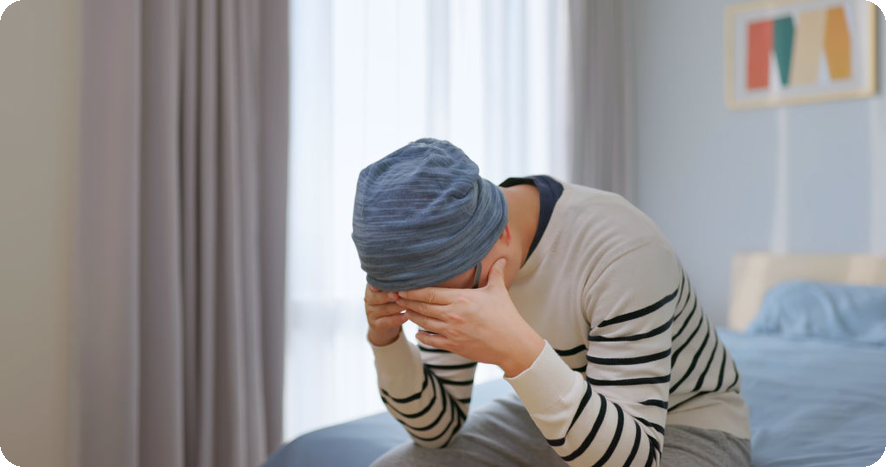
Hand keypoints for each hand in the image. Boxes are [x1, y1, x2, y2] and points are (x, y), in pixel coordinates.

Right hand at [364, 284, 407, 345]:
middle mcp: (369, 299)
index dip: (380, 283)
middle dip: (388, 295)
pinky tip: (406, 316)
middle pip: (376, 297)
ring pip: (384, 309)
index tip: (388, 281)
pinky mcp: (376, 324)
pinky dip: (397, 319)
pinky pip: (386, 321)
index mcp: (372, 288)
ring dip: (397, 307)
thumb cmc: (391, 301)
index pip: (374, 284)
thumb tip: (408, 274)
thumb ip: (395, 283)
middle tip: (398, 294)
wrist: (384, 323)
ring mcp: (371, 312)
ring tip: (408, 305)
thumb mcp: (390, 290)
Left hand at [396, 258, 544, 376]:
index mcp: (460, 299)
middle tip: (395, 297)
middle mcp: (452, 315)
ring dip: (412, 317)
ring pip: (423, 323)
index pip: (429, 293)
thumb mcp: (499, 292)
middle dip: (407, 302)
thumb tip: (502, 259)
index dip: (412, 290)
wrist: (512, 344)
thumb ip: (496, 274)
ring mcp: (451, 331)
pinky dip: (422, 336)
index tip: (401, 287)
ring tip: (405, 311)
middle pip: (422, 307)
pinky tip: (418, 332)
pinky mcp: (453, 346)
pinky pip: (431, 340)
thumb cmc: (506, 317)